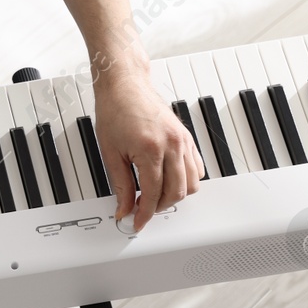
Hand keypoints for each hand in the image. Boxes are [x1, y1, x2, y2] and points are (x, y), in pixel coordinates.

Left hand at [92, 67, 203, 233]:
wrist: (124, 85)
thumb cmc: (115, 110)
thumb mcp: (110, 152)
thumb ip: (120, 184)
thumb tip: (124, 207)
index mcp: (151, 149)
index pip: (152, 194)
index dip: (143, 213)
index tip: (136, 222)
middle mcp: (173, 145)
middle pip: (177, 193)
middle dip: (158, 207)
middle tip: (141, 209)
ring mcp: (183, 141)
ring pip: (192, 183)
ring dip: (174, 196)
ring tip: (154, 196)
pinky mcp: (187, 138)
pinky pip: (197, 168)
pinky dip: (187, 180)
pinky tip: (170, 181)